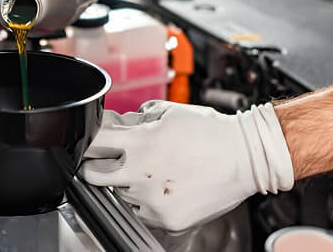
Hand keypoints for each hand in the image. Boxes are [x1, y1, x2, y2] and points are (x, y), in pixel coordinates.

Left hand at [80, 101, 293, 232]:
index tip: (86, 144)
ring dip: (126, 185)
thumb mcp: (168, 113)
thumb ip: (138, 119)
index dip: (87, 142)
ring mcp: (152, 200)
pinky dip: (145, 202)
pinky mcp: (166, 219)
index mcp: (139, 143)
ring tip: (150, 173)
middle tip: (108, 163)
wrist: (246, 157)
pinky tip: (163, 188)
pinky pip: (142, 212)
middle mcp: (140, 173)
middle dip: (95, 167)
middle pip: (94, 175)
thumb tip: (119, 123)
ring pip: (119, 195)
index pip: (93, 144)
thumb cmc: (210, 132)